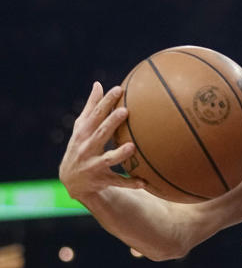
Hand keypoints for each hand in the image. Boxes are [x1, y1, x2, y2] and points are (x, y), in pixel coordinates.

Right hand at [59, 82, 145, 201]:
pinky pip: (118, 182)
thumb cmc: (81, 146)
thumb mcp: (82, 128)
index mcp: (84, 133)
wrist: (71, 180)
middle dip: (111, 123)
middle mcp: (87, 148)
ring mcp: (94, 165)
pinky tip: (144, 182)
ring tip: (132, 146)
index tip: (119, 89)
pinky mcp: (102, 180)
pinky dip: (130, 183)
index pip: (95, 115)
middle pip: (100, 133)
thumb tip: (99, 84)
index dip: (106, 102)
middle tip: (125, 111)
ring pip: (108, 159)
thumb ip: (91, 107)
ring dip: (120, 153)